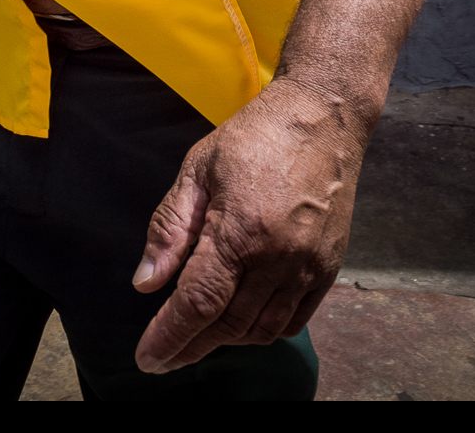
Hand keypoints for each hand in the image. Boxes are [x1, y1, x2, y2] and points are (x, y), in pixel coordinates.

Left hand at [131, 81, 366, 373]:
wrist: (321, 116)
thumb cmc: (253, 136)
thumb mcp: (197, 169)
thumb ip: (170, 228)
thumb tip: (145, 285)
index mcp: (240, 230)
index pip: (198, 304)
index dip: (169, 337)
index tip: (147, 359)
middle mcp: (278, 257)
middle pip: (228, 325)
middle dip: (192, 345)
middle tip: (166, 352)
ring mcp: (309, 266)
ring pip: (262, 330)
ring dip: (227, 340)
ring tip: (200, 335)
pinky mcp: (329, 267)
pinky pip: (294, 320)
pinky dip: (265, 331)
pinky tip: (242, 321)